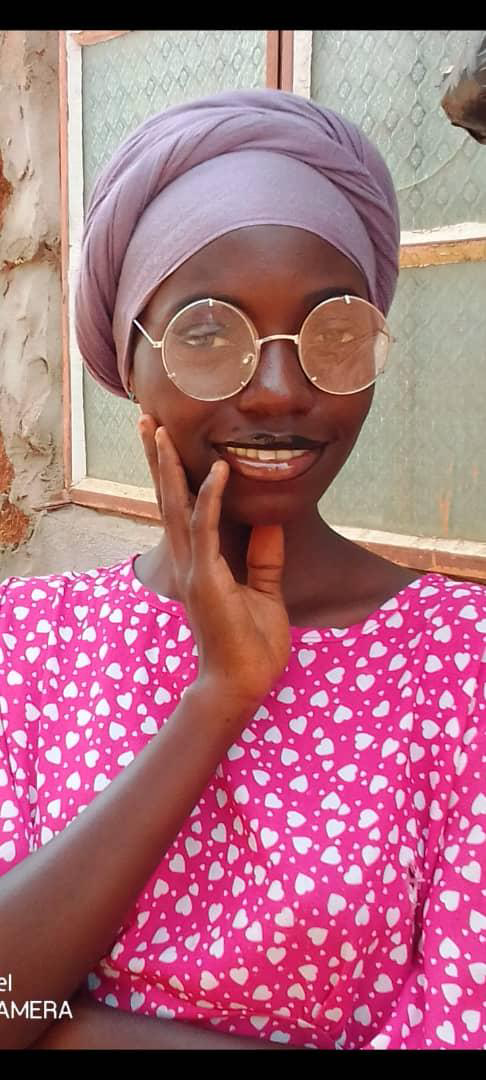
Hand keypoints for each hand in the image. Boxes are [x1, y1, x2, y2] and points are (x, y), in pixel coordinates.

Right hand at [139, 416, 290, 711]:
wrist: (242, 685)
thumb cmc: (252, 647)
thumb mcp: (265, 593)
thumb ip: (265, 558)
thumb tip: (272, 522)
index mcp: (201, 562)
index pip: (183, 508)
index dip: (174, 474)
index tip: (166, 440)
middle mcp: (190, 560)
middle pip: (167, 499)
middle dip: (158, 460)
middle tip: (146, 420)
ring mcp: (195, 569)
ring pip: (176, 507)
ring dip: (168, 467)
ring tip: (158, 430)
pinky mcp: (208, 579)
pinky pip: (207, 529)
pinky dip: (212, 498)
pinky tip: (217, 469)